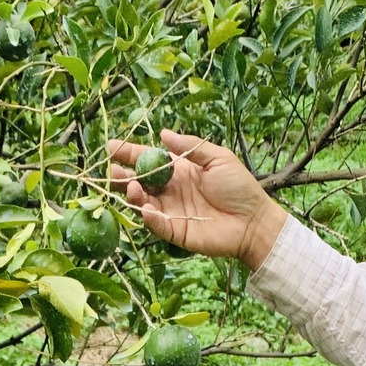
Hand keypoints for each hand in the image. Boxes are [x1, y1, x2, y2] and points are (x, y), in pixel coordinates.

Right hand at [106, 130, 290, 268]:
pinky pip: (157, 225)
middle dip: (123, 177)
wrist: (254, 220)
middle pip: (139, 183)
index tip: (111, 146)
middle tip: (112, 171)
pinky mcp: (176, 232)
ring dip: (133, 195)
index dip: (129, 153)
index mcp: (179, 170)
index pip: (148, 160)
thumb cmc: (239, 187)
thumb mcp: (218, 158)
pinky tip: (147, 208)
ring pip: (143, 204)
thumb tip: (163, 134)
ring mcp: (171, 212)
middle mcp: (170, 191)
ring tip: (131, 186)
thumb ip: (191, 146)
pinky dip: (149, 218)